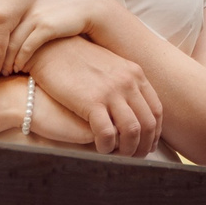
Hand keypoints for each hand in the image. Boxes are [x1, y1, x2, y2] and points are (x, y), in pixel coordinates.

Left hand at [4, 0, 109, 73]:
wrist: (87, 4)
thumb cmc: (55, 8)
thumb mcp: (32, 5)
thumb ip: (14, 14)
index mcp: (13, 0)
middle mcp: (20, 6)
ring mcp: (33, 16)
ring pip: (10, 44)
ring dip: (4, 61)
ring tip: (1, 72)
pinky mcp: (46, 26)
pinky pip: (26, 48)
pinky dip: (19, 61)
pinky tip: (17, 69)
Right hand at [28, 36, 162, 156]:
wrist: (49, 46)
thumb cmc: (74, 58)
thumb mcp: (108, 65)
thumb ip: (122, 83)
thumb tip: (129, 106)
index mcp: (134, 74)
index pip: (156, 110)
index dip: (154, 133)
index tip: (147, 144)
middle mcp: (128, 82)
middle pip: (148, 123)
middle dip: (144, 146)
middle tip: (135, 158)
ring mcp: (111, 91)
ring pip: (132, 131)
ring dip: (128, 150)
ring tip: (117, 156)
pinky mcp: (91, 101)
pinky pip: (108, 133)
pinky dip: (107, 147)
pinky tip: (100, 149)